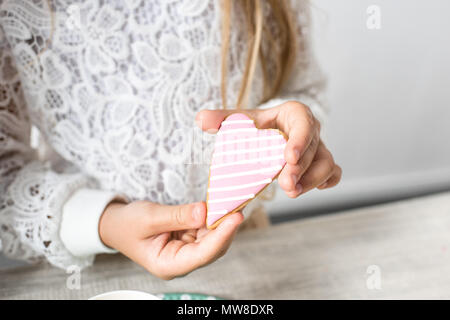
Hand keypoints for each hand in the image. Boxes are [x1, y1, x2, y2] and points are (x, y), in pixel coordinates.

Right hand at [99, 200, 242, 279]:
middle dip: (226, 227)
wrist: (116, 224)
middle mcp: (181, 262)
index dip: (221, 236)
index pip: (202, 255)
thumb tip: (204, 211)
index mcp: (168, 265)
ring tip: (232, 202)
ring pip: (213, 239)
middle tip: (238, 204)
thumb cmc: (127, 224)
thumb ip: (177, 216)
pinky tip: (220, 205)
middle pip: (212, 248)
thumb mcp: (149, 217)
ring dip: (222, 222)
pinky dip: (214, 218)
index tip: (235, 217)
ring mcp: (186, 252)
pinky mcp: (189, 240)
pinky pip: (206, 230)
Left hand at [196, 101, 341, 197]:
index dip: (299, 139)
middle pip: (313, 148)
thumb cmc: (256, 126)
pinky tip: (312, 189)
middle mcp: (310, 130)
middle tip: (286, 185)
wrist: (269, 133)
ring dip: (312, 180)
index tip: (288, 157)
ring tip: (292, 193)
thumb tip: (200, 119)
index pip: (302, 122)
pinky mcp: (320, 164)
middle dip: (301, 169)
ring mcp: (318, 148)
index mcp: (293, 114)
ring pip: (327, 163)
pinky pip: (333, 173)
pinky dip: (327, 181)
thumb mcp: (240, 120)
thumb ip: (222, 119)